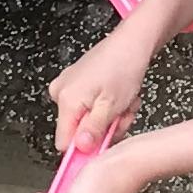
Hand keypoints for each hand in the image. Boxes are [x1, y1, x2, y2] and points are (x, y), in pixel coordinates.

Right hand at [50, 21, 160, 156]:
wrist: (131, 42)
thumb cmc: (124, 67)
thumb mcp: (112, 106)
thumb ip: (93, 130)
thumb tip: (80, 150)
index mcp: (67, 100)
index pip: (65, 143)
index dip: (86, 148)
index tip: (105, 143)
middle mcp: (60, 93)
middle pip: (79, 131)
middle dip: (104, 129)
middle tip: (122, 115)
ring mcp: (67, 86)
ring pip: (88, 120)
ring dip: (110, 117)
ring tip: (123, 102)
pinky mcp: (76, 83)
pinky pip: (89, 106)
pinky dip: (106, 106)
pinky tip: (118, 96)